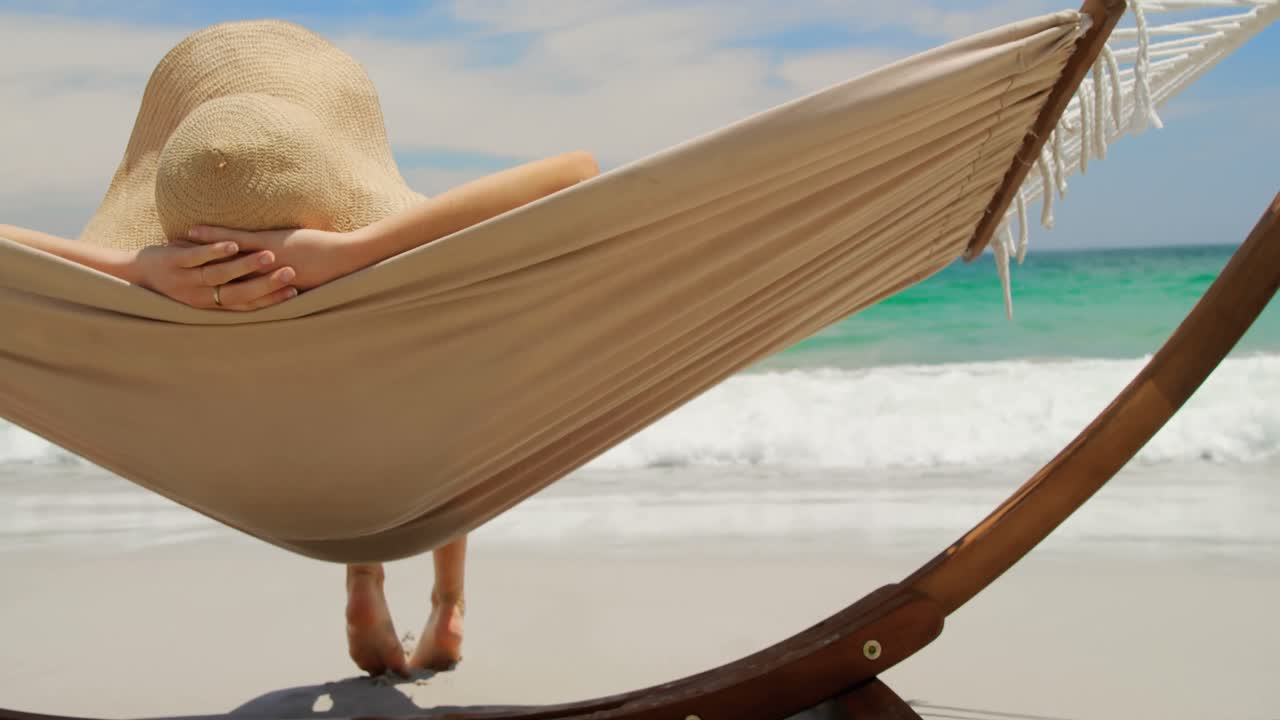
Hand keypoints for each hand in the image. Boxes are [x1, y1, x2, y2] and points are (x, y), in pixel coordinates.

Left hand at [133, 240, 298, 310]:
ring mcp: (186, 280)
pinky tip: (231, 243)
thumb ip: (225, 289)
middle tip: (291, 274)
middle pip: (239, 293)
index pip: (247, 305)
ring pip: (220, 275)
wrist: (130, 276)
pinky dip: (214, 251)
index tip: (295, 292)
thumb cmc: (170, 282)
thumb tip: (256, 283)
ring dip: (245, 266)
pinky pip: (196, 258)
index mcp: (211, 305)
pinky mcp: (172, 263)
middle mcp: (200, 296)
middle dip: (266, 284)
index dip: (271, 299)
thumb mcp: (198, 292)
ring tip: (269, 257)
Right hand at [186, 226, 357, 290]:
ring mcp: (261, 262)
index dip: (211, 291)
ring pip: (221, 261)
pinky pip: (233, 240)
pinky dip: (211, 237)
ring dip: (195, 255)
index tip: (190, 289)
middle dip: (194, 276)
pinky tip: (191, 231)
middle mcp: (260, 281)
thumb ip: (285, 286)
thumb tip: (280, 284)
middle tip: (169, 275)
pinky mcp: (267, 245)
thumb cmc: (331, 273)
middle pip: (219, 281)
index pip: (232, 294)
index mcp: (268, 291)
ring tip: (171, 251)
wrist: (347, 262)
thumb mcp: (302, 283)